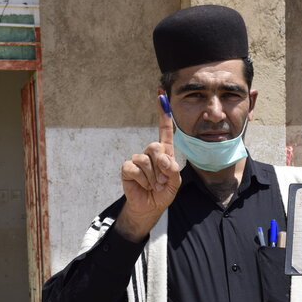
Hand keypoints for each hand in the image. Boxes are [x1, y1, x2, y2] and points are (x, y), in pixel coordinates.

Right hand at [115, 96, 181, 240]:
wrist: (151, 206)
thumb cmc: (164, 192)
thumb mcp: (175, 181)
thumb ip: (172, 169)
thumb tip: (162, 159)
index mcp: (165, 152)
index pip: (165, 130)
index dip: (163, 113)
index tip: (161, 94)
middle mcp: (150, 153)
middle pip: (154, 146)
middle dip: (161, 166)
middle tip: (161, 180)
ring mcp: (137, 159)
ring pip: (145, 160)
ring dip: (152, 177)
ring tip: (153, 185)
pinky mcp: (127, 168)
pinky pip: (134, 168)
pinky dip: (142, 180)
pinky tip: (143, 185)